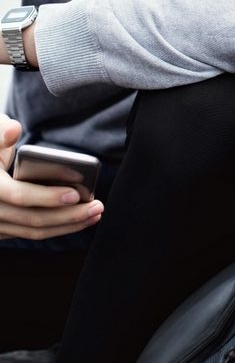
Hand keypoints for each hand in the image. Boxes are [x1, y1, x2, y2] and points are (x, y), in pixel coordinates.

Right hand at [0, 116, 103, 240]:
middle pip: (32, 219)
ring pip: (33, 231)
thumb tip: (14, 130)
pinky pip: (30, 233)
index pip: (20, 195)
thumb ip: (3, 132)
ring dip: (66, 225)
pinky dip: (55, 228)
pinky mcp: (3, 228)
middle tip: (97, 207)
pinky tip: (77, 220)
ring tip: (94, 215)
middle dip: (68, 215)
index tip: (75, 195)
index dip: (47, 197)